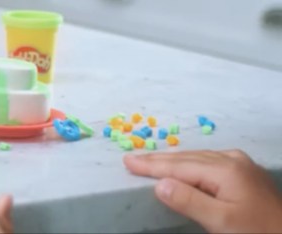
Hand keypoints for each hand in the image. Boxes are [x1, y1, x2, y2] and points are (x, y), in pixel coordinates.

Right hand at [124, 150, 281, 232]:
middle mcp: (233, 160)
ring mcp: (241, 164)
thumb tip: (160, 183)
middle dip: (159, 160)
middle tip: (132, 159)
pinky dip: (190, 164)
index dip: (151, 165)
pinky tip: (183, 166)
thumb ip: (189, 201)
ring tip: (151, 162)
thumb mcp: (221, 221)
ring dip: (173, 161)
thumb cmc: (257, 232)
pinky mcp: (246, 173)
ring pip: (198, 158)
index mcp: (225, 169)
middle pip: (187, 158)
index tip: (127, 161)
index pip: (179, 166)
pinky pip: (209, 161)